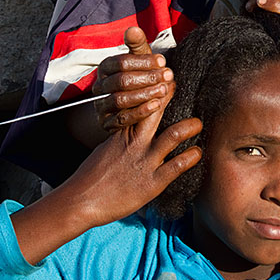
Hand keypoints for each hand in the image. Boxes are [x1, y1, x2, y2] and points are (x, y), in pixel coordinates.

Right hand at [60, 89, 201, 227]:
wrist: (81, 201)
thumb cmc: (92, 176)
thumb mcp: (106, 148)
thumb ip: (123, 137)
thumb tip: (134, 128)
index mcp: (122, 132)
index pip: (140, 103)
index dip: (154, 88)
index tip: (165, 77)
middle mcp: (135, 142)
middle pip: (156, 110)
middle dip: (169, 95)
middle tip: (180, 85)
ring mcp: (145, 161)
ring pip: (174, 135)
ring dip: (190, 126)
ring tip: (198, 123)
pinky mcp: (152, 183)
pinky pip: (177, 166)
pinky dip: (191, 157)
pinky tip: (197, 152)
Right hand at [93, 27, 174, 131]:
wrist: (132, 107)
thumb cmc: (138, 77)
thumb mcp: (140, 61)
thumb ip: (137, 45)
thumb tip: (133, 29)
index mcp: (105, 67)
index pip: (121, 62)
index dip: (142, 61)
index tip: (163, 61)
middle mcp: (99, 86)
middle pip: (121, 81)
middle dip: (147, 78)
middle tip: (168, 75)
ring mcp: (101, 106)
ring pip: (120, 100)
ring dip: (145, 94)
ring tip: (164, 90)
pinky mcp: (106, 123)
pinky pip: (122, 119)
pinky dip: (140, 112)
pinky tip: (156, 105)